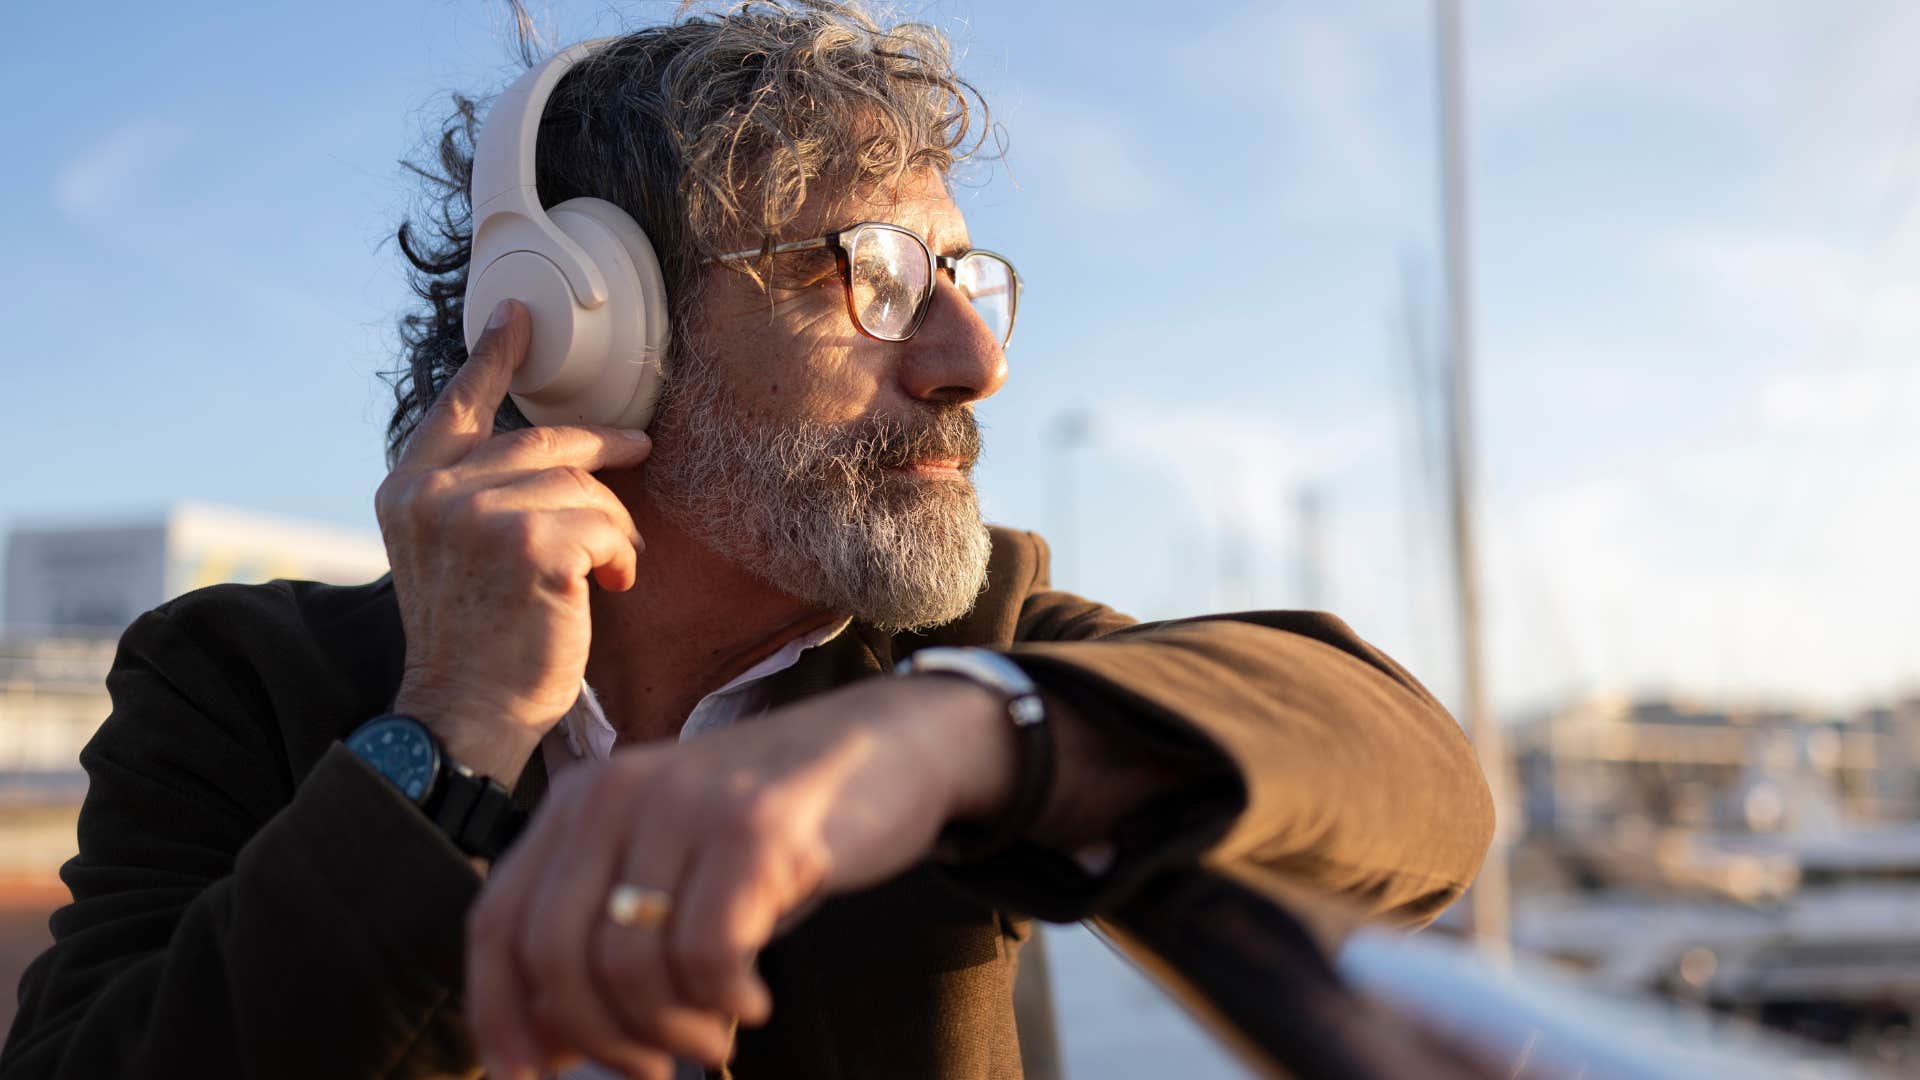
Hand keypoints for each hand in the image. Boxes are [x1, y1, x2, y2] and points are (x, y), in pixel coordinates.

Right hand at [373, 299, 653, 781]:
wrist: (465, 719)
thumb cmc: (474, 648)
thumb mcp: (451, 559)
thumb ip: (472, 501)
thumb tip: (546, 458)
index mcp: (407, 491)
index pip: (455, 409)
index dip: (491, 360)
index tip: (518, 318)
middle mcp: (433, 493)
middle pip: (543, 442)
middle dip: (602, 448)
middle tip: (641, 447)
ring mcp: (479, 514)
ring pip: (583, 487)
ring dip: (612, 530)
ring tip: (608, 573)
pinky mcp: (530, 543)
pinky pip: (606, 525)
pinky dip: (621, 556)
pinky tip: (609, 587)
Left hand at [463, 673, 1013, 1079]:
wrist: (891, 743)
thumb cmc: (777, 825)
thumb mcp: (673, 866)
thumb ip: (606, 935)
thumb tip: (549, 1049)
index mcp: (580, 801)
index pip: (496, 923)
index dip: (499, 1015)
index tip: (527, 1075)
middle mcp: (617, 791)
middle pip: (554, 957)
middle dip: (599, 1039)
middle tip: (651, 1067)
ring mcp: (686, 805)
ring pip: (628, 967)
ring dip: (671, 1031)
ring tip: (713, 1032)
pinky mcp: (756, 828)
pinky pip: (706, 956)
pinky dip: (725, 1003)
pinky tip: (751, 1001)